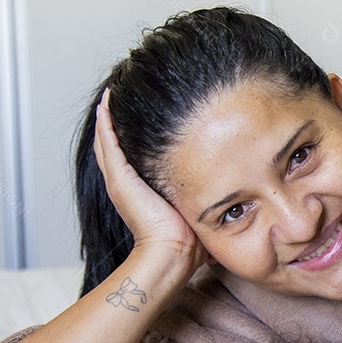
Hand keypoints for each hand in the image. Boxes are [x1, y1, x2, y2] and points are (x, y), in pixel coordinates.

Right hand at [94, 90, 208, 270]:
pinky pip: (108, 142)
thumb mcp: (198, 209)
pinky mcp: (120, 178)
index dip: (137, 133)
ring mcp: (120, 179)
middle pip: (117, 141)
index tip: (147, 111)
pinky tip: (108, 102)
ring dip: (110, 114)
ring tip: (116, 88)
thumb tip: (235, 195)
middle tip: (126, 90)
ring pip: (109, 138)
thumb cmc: (189, 241)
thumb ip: (207, 198)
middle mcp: (126, 182)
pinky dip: (106, 122)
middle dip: (121, 117)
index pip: (135, 153)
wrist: (174, 253)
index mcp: (142, 189)